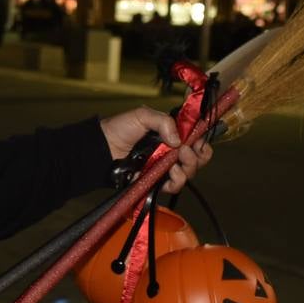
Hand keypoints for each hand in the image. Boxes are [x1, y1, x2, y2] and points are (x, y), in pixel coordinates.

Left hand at [98, 106, 213, 194]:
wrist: (101, 149)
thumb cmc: (119, 129)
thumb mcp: (142, 116)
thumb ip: (163, 121)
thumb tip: (179, 141)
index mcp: (171, 134)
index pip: (195, 139)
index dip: (201, 141)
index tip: (199, 141)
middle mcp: (171, 152)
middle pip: (197, 158)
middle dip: (197, 156)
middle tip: (186, 151)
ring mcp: (164, 167)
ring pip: (189, 172)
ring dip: (188, 168)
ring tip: (176, 164)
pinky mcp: (156, 181)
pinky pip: (174, 186)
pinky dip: (177, 181)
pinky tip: (172, 173)